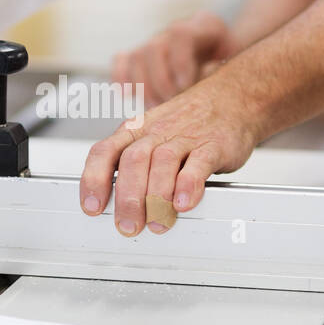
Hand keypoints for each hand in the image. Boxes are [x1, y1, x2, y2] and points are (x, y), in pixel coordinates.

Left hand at [79, 75, 259, 235]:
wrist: (231, 99)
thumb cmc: (187, 124)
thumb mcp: (151, 137)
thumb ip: (133, 168)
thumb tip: (114, 208)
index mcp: (134, 132)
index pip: (104, 152)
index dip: (94, 180)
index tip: (92, 207)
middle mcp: (156, 133)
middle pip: (133, 161)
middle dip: (128, 198)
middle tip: (128, 225)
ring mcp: (185, 138)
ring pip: (162, 162)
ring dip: (157, 197)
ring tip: (157, 221)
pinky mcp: (213, 145)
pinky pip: (198, 164)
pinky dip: (189, 185)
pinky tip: (183, 202)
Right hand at [112, 11, 235, 107]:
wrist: (227, 58)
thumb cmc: (234, 67)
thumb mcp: (237, 64)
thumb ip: (222, 70)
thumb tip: (207, 79)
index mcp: (204, 26)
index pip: (181, 34)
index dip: (179, 61)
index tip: (185, 87)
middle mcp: (176, 30)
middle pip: (154, 47)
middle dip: (160, 81)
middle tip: (169, 103)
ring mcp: (157, 41)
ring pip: (137, 56)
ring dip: (143, 86)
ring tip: (156, 108)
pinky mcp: (141, 55)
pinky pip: (122, 60)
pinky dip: (120, 77)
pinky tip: (126, 94)